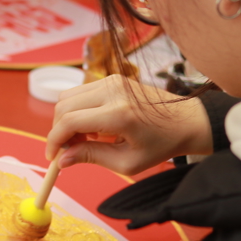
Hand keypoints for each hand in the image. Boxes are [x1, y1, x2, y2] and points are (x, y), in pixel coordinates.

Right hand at [46, 74, 211, 174]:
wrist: (187, 121)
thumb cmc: (161, 145)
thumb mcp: (127, 162)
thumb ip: (91, 157)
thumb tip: (62, 160)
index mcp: (118, 114)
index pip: (69, 121)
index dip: (54, 140)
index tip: (53, 157)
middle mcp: (112, 92)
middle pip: (63, 106)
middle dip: (59, 131)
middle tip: (69, 151)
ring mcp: (112, 81)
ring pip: (68, 97)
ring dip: (67, 120)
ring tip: (83, 140)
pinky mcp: (113, 79)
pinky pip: (81, 93)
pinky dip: (77, 111)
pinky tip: (93, 128)